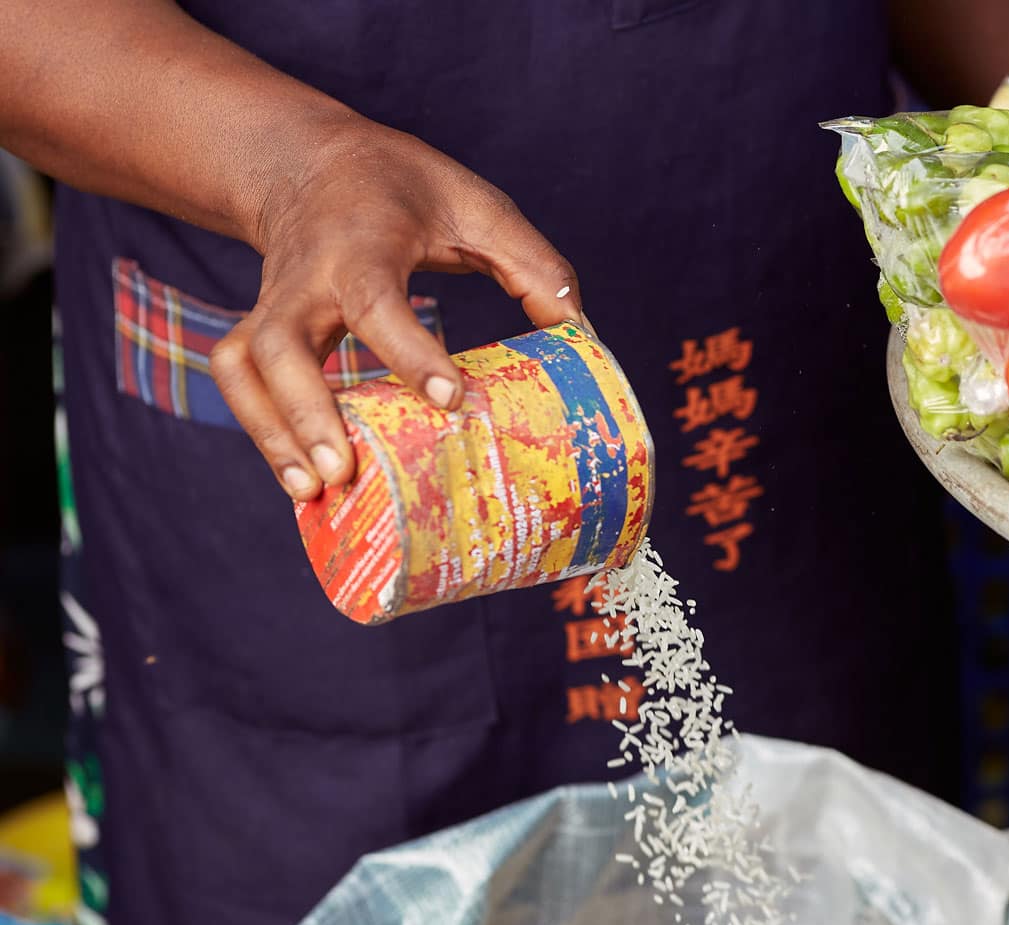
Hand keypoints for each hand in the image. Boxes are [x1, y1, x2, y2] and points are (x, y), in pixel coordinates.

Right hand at [211, 119, 585, 500]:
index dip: (409, 352)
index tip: (450, 399)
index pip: (376, 301)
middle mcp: (304, 278)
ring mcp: (273, 304)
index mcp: (362, 245)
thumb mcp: (475, 204)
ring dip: (271, 432)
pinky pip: (239, 379)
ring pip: (246, 368)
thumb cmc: (403, 186)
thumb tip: (580, 335)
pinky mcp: (258, 328)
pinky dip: (259, 429)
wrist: (307, 160)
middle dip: (306, 411)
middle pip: (280, 345)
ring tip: (312, 491)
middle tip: (342, 472)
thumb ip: (532, 264)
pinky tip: (300, 481)